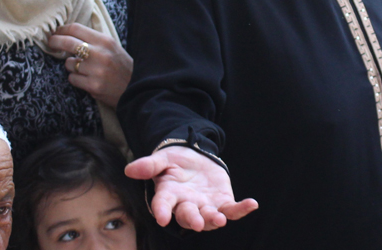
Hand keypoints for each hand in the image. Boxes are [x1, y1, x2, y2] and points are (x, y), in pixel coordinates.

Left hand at [48, 23, 132, 106]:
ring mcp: (96, 71)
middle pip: (67, 42)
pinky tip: (86, 79)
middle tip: (50, 43)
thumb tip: (68, 34)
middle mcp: (100, 54)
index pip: (76, 28)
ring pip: (68, 63)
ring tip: (83, 69)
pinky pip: (72, 79)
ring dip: (70, 65)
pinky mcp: (93, 86)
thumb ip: (93, 40)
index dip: (62, 29)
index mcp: (105, 41)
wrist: (136, 89)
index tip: (56, 32)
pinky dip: (75, 79)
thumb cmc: (121, 67)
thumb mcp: (112, 47)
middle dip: (55, 42)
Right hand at [125, 146, 258, 230]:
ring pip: (209, 217)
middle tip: (197, 222)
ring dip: (215, 219)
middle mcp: (186, 204)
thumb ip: (149, 165)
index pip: (163, 204)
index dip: (162, 211)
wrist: (195, 158)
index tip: (161, 218)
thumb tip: (130, 169)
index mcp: (168, 194)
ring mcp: (205, 206)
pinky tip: (252, 204)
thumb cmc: (175, 161)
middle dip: (192, 219)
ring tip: (220, 219)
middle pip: (188, 215)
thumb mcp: (162, 158)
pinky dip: (241, 209)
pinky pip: (232, 210)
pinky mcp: (222, 203)